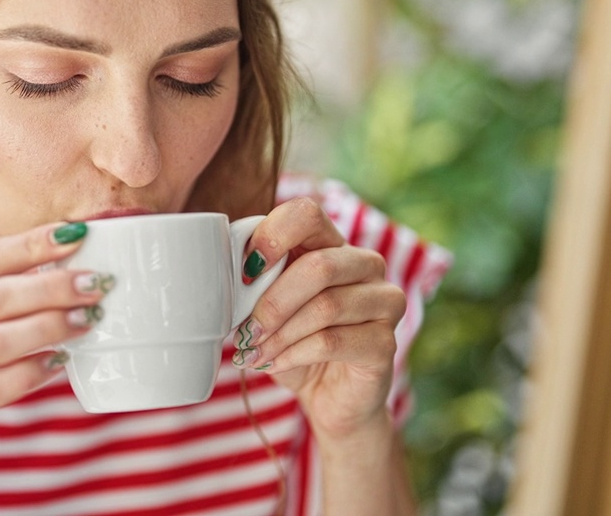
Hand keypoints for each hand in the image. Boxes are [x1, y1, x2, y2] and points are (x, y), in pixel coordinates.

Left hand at [233, 198, 405, 438]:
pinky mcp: (386, 342)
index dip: (273, 235)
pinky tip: (274, 363)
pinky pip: (333, 341)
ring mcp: (384, 302)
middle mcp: (366, 265)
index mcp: (332, 244)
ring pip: (326, 306)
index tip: (246, 271)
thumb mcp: (269, 309)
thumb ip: (256, 284)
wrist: (328, 396)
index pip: (308, 214)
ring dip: (280, 333)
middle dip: (273, 301)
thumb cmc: (294, 342)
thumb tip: (224, 276)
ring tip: (254, 352)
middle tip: (246, 330)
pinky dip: (294, 353)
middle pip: (320, 265)